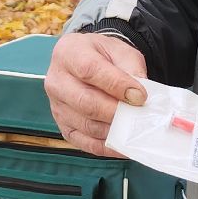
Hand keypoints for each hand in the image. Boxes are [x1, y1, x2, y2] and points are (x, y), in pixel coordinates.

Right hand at [44, 32, 147, 156]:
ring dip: (113, 130)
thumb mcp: (121, 51)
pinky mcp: (63, 126)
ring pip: (86, 125)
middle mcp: (56, 80)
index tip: (140, 96)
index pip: (90, 71)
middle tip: (139, 115)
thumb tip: (140, 97)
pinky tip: (124, 144)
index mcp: (69, 53)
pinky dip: (106, 146)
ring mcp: (57, 106)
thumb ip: (131, 70)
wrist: (87, 61)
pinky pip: (84, 142)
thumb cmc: (104, 56)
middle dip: (116, 111)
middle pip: (85, 102)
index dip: (117, 85)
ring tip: (135, 130)